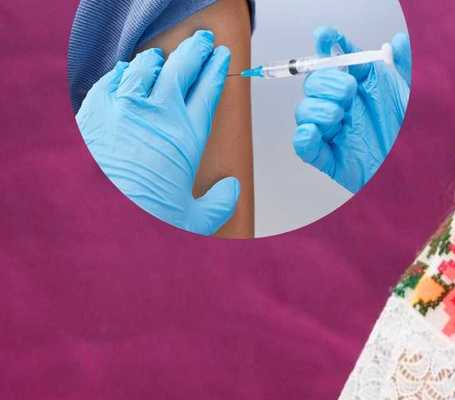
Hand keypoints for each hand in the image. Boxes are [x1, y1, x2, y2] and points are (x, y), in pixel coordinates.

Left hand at [76, 30, 238, 235]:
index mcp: (187, 135)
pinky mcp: (93, 113)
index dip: (217, 69)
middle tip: (203, 43)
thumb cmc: (143, 220)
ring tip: (163, 57)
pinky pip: (111, 80)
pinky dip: (122, 72)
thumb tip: (230, 190)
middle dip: (196, 51)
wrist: (95, 220)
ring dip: (158, 59)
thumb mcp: (194, 221)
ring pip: (144, 68)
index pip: (208, 89)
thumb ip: (218, 204)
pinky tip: (125, 72)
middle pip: (181, 69)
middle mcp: (157, 114)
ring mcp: (122, 109)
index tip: (222, 58)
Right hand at [293, 26, 411, 192]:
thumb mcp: (412, 97)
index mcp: (358, 87)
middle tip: (348, 92)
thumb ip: (404, 67)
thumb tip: (397, 40)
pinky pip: (305, 146)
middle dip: (326, 82)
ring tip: (339, 116)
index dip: (327, 45)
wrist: (415, 171)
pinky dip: (304, 137)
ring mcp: (333, 131)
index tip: (326, 36)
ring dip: (317, 109)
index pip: (334, 60)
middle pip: (314, 83)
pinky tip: (315, 132)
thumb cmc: (411, 134)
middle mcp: (342, 106)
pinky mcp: (329, 157)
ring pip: (305, 112)